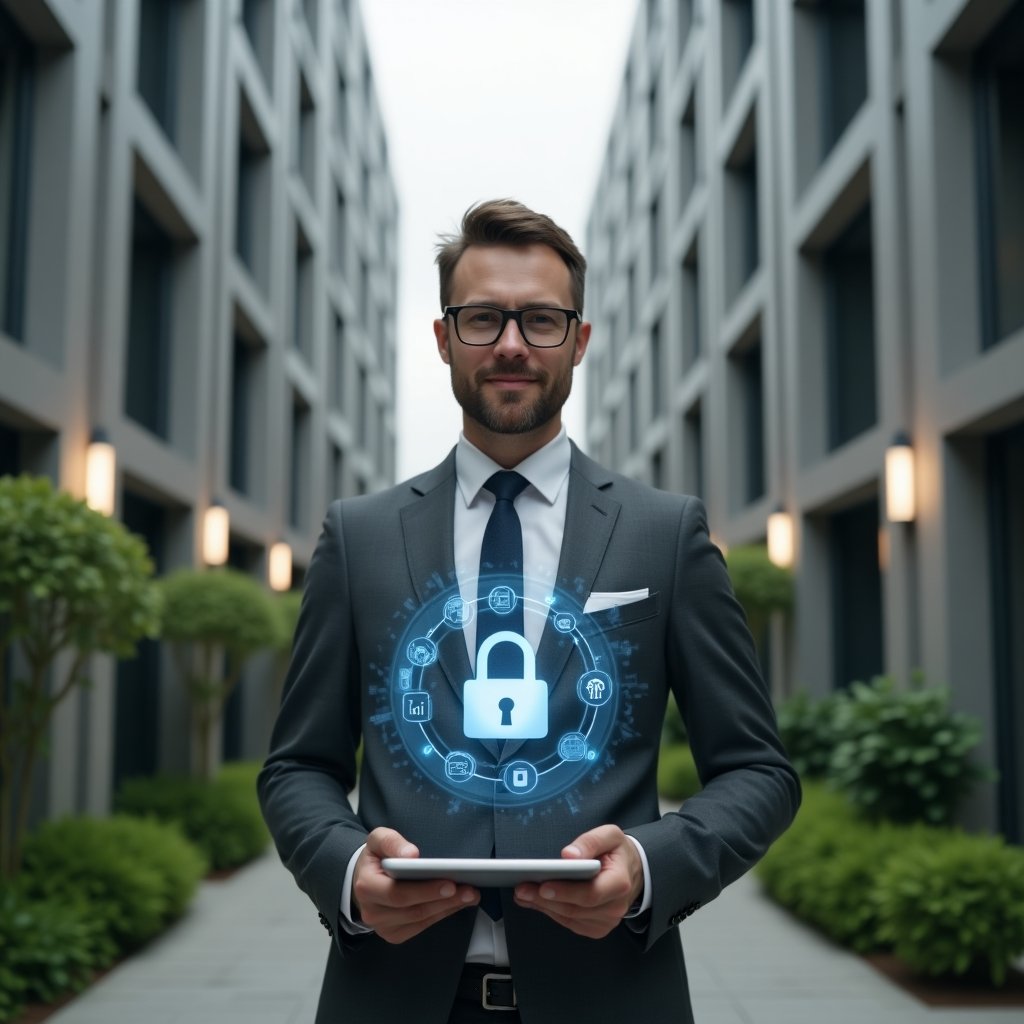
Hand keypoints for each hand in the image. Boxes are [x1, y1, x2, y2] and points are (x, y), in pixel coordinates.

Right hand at [351, 828, 479, 943]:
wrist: (362, 880)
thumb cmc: (374, 858)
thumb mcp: (377, 840)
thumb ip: (391, 842)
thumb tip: (411, 854)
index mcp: (367, 887)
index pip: (398, 893)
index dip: (425, 891)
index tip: (450, 882)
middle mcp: (373, 911)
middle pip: (413, 909)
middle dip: (444, 900)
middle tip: (468, 890)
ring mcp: (383, 926)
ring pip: (420, 919)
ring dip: (448, 908)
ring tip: (470, 895)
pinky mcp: (394, 933)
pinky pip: (421, 926)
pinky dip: (441, 914)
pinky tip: (457, 903)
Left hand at [513, 825, 643, 938]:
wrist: (632, 872)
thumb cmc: (618, 852)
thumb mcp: (610, 835)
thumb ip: (591, 841)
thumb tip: (568, 855)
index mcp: (619, 883)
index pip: (591, 893)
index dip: (565, 892)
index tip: (543, 885)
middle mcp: (615, 907)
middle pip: (575, 908)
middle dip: (545, 899)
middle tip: (521, 888)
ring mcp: (606, 921)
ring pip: (569, 917)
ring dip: (544, 907)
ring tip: (522, 893)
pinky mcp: (597, 927)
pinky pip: (570, 923)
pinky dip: (551, 912)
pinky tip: (535, 901)